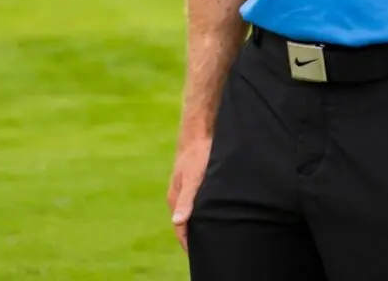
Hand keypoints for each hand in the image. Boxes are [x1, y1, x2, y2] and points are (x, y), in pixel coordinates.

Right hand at [167, 137, 211, 251]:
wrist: (199, 133)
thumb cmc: (198, 155)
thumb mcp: (194, 178)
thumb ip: (187, 200)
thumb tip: (178, 222)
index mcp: (175, 198)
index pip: (180, 228)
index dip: (188, 242)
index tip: (197, 253)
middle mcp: (178, 196)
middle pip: (184, 223)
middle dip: (193, 235)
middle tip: (206, 247)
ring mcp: (184, 189)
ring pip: (190, 212)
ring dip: (198, 223)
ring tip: (210, 234)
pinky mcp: (192, 183)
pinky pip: (195, 203)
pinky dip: (202, 212)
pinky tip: (211, 214)